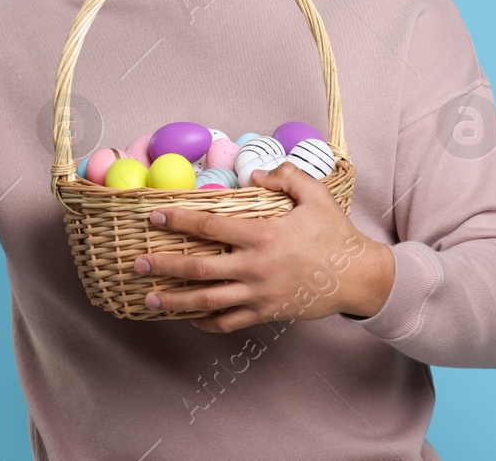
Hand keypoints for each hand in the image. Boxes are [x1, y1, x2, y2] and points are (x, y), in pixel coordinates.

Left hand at [134, 161, 395, 331]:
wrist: (357, 278)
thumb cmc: (335, 234)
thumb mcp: (315, 195)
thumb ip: (285, 177)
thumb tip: (254, 174)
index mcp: (262, 235)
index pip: (210, 226)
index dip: (179, 220)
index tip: (155, 216)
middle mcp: (254, 267)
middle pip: (198, 268)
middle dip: (164, 267)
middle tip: (138, 265)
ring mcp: (258, 294)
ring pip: (207, 301)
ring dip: (175, 301)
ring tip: (150, 300)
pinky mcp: (266, 313)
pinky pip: (229, 322)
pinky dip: (207, 323)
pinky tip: (190, 319)